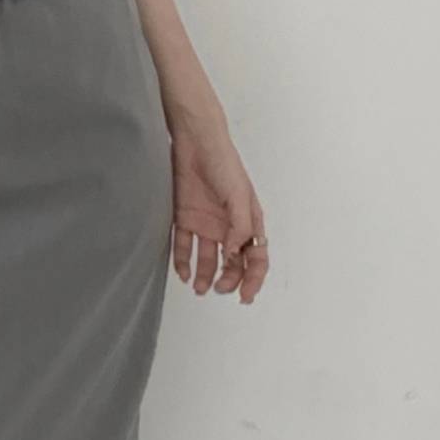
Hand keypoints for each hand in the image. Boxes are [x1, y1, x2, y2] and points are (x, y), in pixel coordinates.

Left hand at [170, 120, 268, 302]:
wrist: (195, 142)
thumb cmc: (224, 164)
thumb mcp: (238, 197)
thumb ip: (239, 228)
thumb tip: (235, 257)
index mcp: (248, 222)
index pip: (256, 257)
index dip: (253, 279)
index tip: (245, 296)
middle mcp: (228, 226)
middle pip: (232, 263)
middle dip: (229, 280)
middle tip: (220, 290)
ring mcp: (206, 223)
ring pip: (208, 258)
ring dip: (206, 276)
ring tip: (200, 289)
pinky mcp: (185, 217)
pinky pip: (184, 245)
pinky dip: (183, 261)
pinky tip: (182, 273)